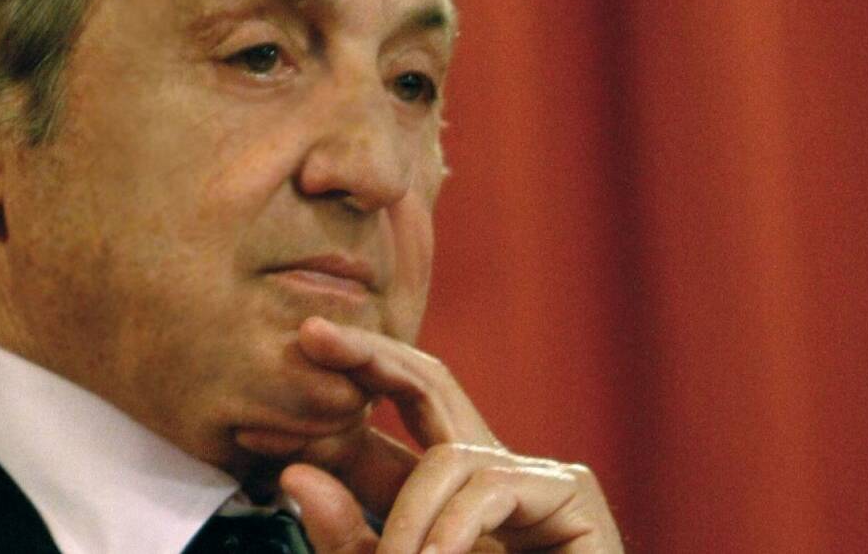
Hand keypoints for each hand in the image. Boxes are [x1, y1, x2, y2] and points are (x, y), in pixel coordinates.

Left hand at [278, 317, 622, 552]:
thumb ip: (349, 538)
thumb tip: (294, 474)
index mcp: (444, 490)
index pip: (392, 410)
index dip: (345, 380)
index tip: (296, 351)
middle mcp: (489, 472)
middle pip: (429, 382)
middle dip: (369, 354)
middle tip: (313, 335)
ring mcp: (535, 478)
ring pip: (450, 455)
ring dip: (409, 517)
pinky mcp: (573, 495)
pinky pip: (492, 484)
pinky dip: (454, 526)